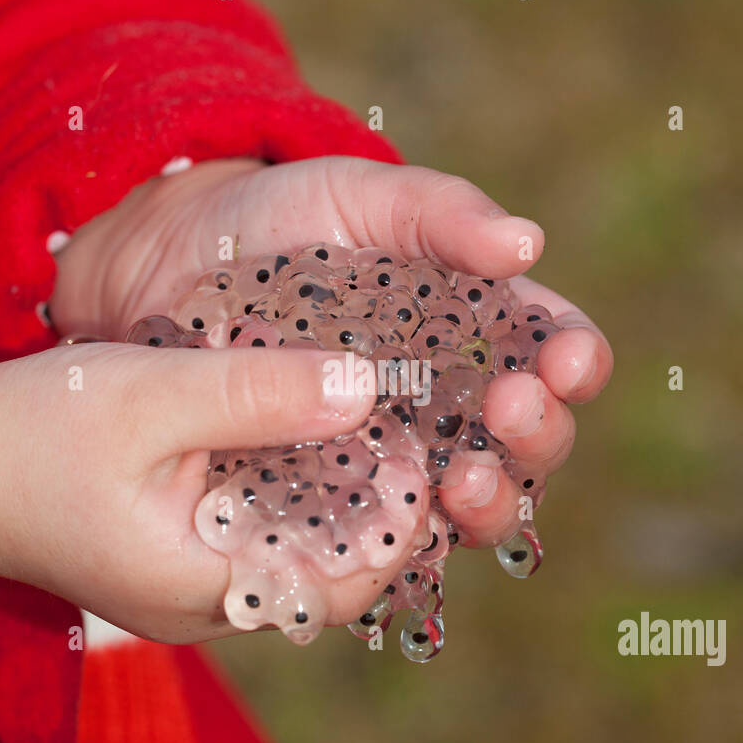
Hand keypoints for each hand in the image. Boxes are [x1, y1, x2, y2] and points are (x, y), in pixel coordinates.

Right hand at [0, 345, 388, 642]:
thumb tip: (367, 386)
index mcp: (208, 588)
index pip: (345, 583)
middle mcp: (213, 603)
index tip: (421, 447)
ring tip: (380, 419)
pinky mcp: (187, 553)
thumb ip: (256, 393)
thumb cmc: (29, 433)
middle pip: (335, 568)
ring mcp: (199, 583)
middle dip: (380, 505)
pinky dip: (297, 483)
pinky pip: (265, 528)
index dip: (397, 520)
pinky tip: (316, 426)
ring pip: (304, 548)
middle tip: (415, 427)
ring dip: (344, 491)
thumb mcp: (148, 396)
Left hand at [50, 157, 613, 547]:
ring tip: (462, 481)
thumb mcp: (356, 199)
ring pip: (475, 506)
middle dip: (537, 434)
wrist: (167, 272)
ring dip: (489, 502)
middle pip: (530, 441)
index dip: (574, 360)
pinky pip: (391, 540)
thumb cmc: (274, 224)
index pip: (554, 350)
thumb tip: (527, 245)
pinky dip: (406, 543)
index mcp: (476, 325)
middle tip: (509, 411)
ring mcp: (399, 459)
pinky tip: (396, 528)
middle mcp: (453, 403)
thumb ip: (437, 212)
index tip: (566, 361)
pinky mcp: (341, 502)